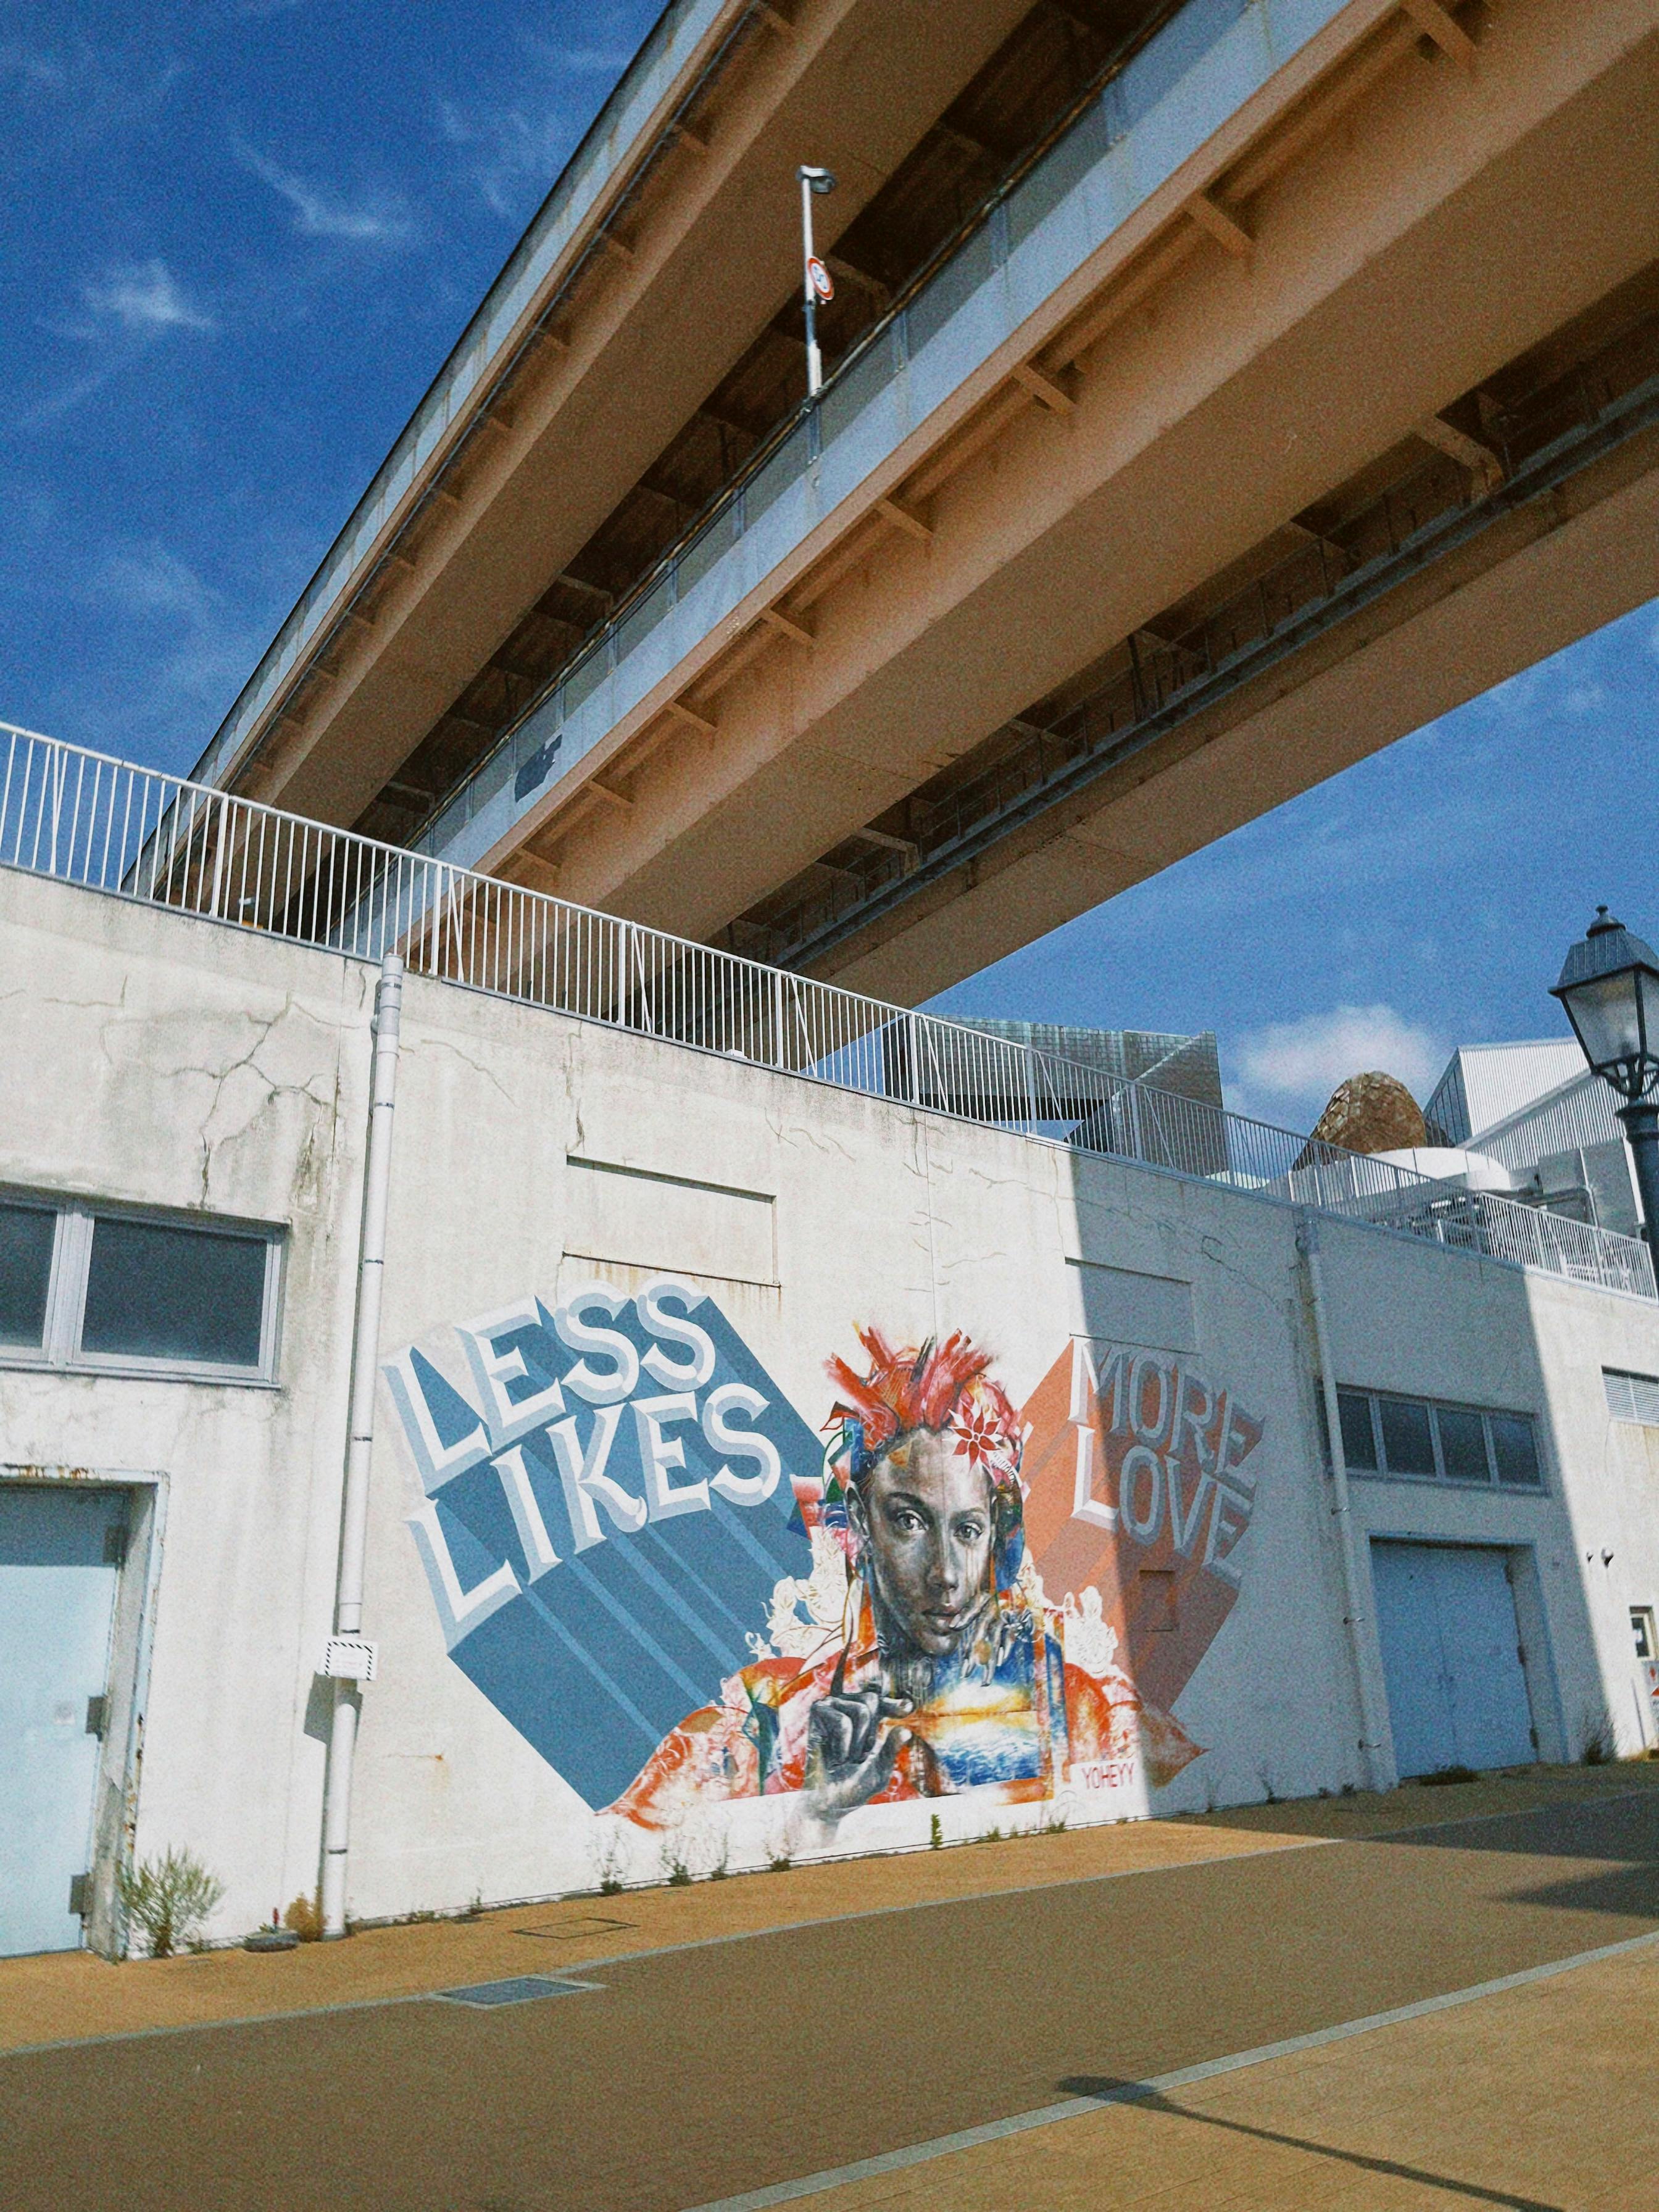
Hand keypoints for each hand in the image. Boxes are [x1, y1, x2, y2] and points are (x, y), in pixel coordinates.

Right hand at [804, 1649, 913, 1821]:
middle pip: (871, 1699)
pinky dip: (843, 1744)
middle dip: (871, 1733)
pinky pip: (842, 1721)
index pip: (881, 1701)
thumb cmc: (854, 1787)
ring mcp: (831, 1706)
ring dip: (857, 1742)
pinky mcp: (817, 1711)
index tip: (908, 1709)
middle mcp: (847, 1707)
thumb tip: (906, 1731)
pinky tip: (835, 1757)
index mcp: (865, 1719)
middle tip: (857, 1756)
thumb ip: (891, 1749)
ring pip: (860, 1710)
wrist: (829, 1802)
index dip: (894, 1703)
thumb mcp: (880, 1770)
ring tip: (844, 1757)